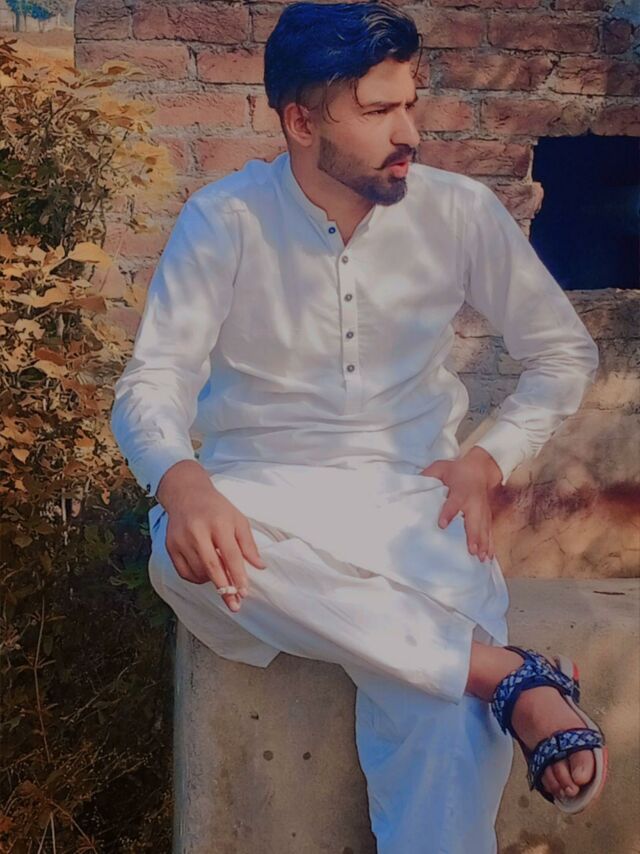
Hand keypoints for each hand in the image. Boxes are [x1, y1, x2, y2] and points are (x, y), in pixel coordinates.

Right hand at [156, 460, 266, 612]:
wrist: (186, 495)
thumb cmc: (217, 508)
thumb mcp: (238, 520)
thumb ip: (248, 544)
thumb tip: (259, 566)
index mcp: (218, 522)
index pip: (230, 554)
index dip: (238, 575)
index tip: (244, 592)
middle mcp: (197, 531)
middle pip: (212, 566)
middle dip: (225, 588)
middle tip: (234, 605)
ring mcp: (181, 539)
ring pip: (198, 571)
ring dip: (212, 582)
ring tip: (222, 583)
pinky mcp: (170, 546)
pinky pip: (184, 572)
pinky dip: (197, 578)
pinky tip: (206, 575)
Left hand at [418, 447, 501, 561]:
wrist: (480, 468)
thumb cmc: (456, 470)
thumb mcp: (440, 468)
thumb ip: (428, 476)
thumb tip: (414, 485)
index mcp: (460, 490)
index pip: (453, 502)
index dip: (448, 513)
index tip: (442, 524)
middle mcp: (473, 502)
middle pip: (474, 520)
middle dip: (473, 535)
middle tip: (471, 550)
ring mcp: (482, 510)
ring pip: (483, 528)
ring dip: (483, 543)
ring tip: (481, 558)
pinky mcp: (487, 515)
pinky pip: (489, 531)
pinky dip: (490, 544)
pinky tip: (488, 557)